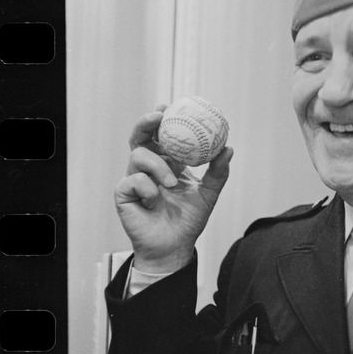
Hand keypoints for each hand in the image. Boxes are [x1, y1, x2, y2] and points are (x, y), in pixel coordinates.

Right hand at [114, 107, 232, 272]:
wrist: (175, 247)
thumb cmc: (189, 220)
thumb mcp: (209, 194)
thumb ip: (218, 172)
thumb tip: (228, 148)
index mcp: (167, 162)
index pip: (160, 135)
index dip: (162, 118)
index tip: (170, 106)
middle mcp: (149, 168)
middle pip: (140, 137)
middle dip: (146, 122)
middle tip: (158, 116)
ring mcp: (134, 180)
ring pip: (137, 155)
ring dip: (157, 164)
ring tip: (172, 181)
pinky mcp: (124, 195)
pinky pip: (132, 180)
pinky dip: (147, 186)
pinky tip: (155, 199)